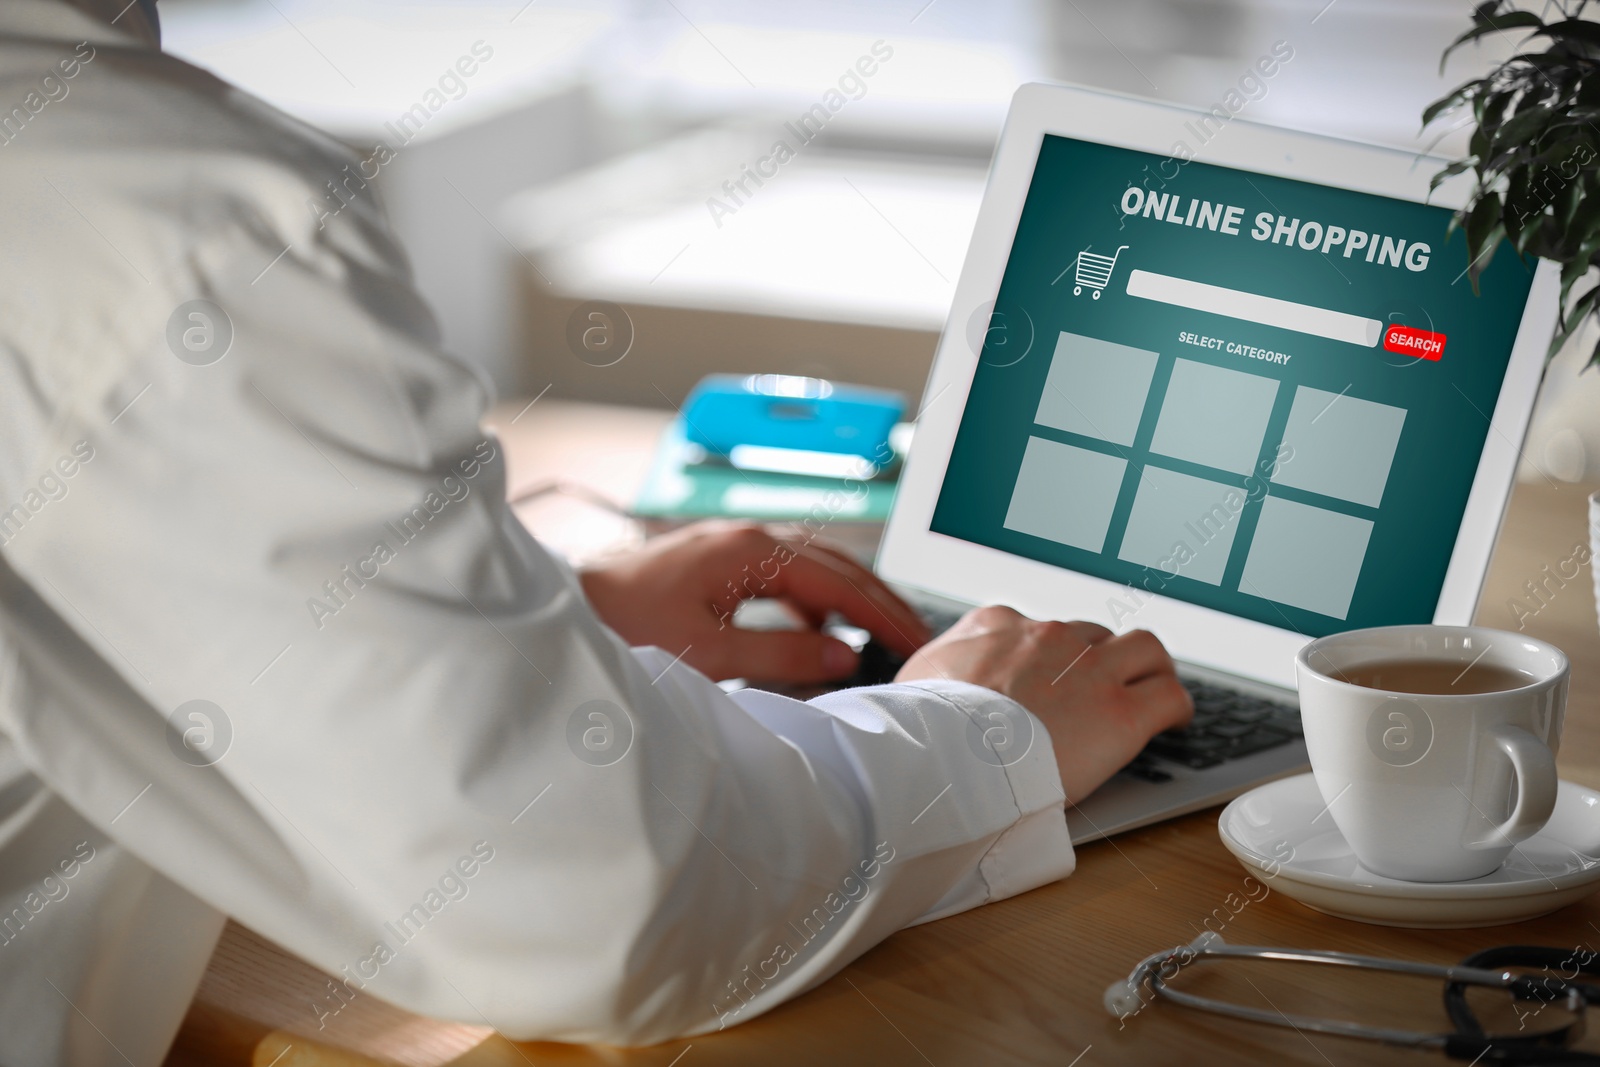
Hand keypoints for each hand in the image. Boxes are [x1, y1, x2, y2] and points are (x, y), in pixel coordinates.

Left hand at [579, 521, 929, 683]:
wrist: (570, 610)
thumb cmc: (626, 627)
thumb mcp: (711, 653)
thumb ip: (783, 653)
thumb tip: (843, 655)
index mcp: (752, 550)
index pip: (841, 581)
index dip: (883, 614)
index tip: (916, 640)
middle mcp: (748, 536)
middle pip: (837, 566)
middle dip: (879, 602)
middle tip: (917, 636)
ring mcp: (733, 545)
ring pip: (814, 567)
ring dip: (850, 600)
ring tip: (880, 635)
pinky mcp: (719, 562)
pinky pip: (786, 576)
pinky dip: (815, 601)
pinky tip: (819, 629)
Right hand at [894, 606, 1191, 800]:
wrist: (946, 755)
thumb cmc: (922, 729)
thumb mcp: (916, 683)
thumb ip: (935, 673)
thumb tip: (925, 688)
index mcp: (997, 625)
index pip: (1036, 628)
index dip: (1050, 656)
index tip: (1050, 679)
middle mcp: (1048, 637)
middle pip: (1091, 636)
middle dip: (1098, 661)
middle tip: (1100, 690)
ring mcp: (1089, 669)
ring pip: (1143, 649)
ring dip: (1149, 670)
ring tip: (1152, 691)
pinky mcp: (1120, 711)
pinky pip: (1169, 695)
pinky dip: (1176, 705)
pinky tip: (1175, 720)